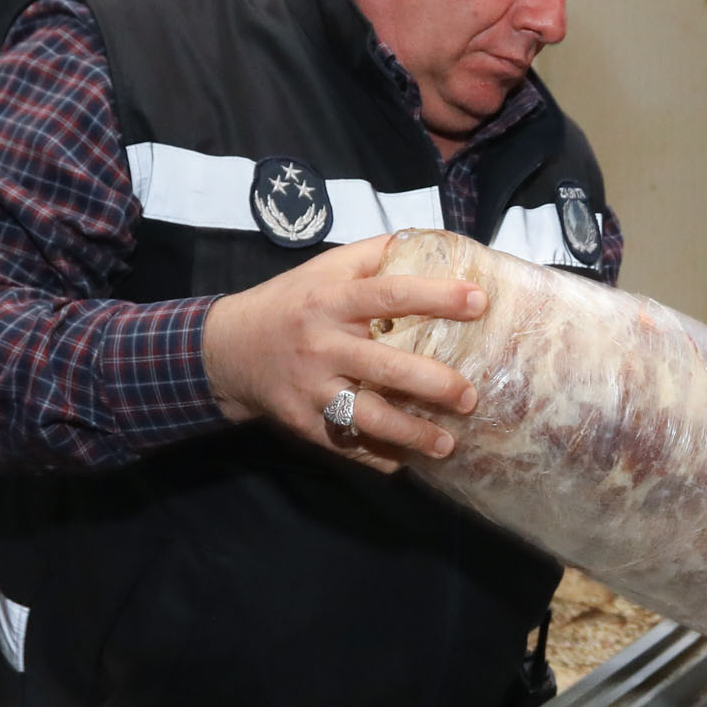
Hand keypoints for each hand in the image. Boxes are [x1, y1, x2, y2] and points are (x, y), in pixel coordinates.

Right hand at [201, 235, 485, 473]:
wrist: (227, 348)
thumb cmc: (291, 302)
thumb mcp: (324, 269)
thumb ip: (373, 257)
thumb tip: (432, 244)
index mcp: (332, 300)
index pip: (390, 294)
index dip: (436, 297)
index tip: (479, 302)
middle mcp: (323, 344)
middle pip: (384, 365)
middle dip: (433, 383)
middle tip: (470, 396)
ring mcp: (312, 387)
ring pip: (366, 414)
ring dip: (410, 433)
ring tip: (446, 445)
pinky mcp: (303, 420)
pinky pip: (346, 442)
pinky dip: (377, 455)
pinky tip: (404, 461)